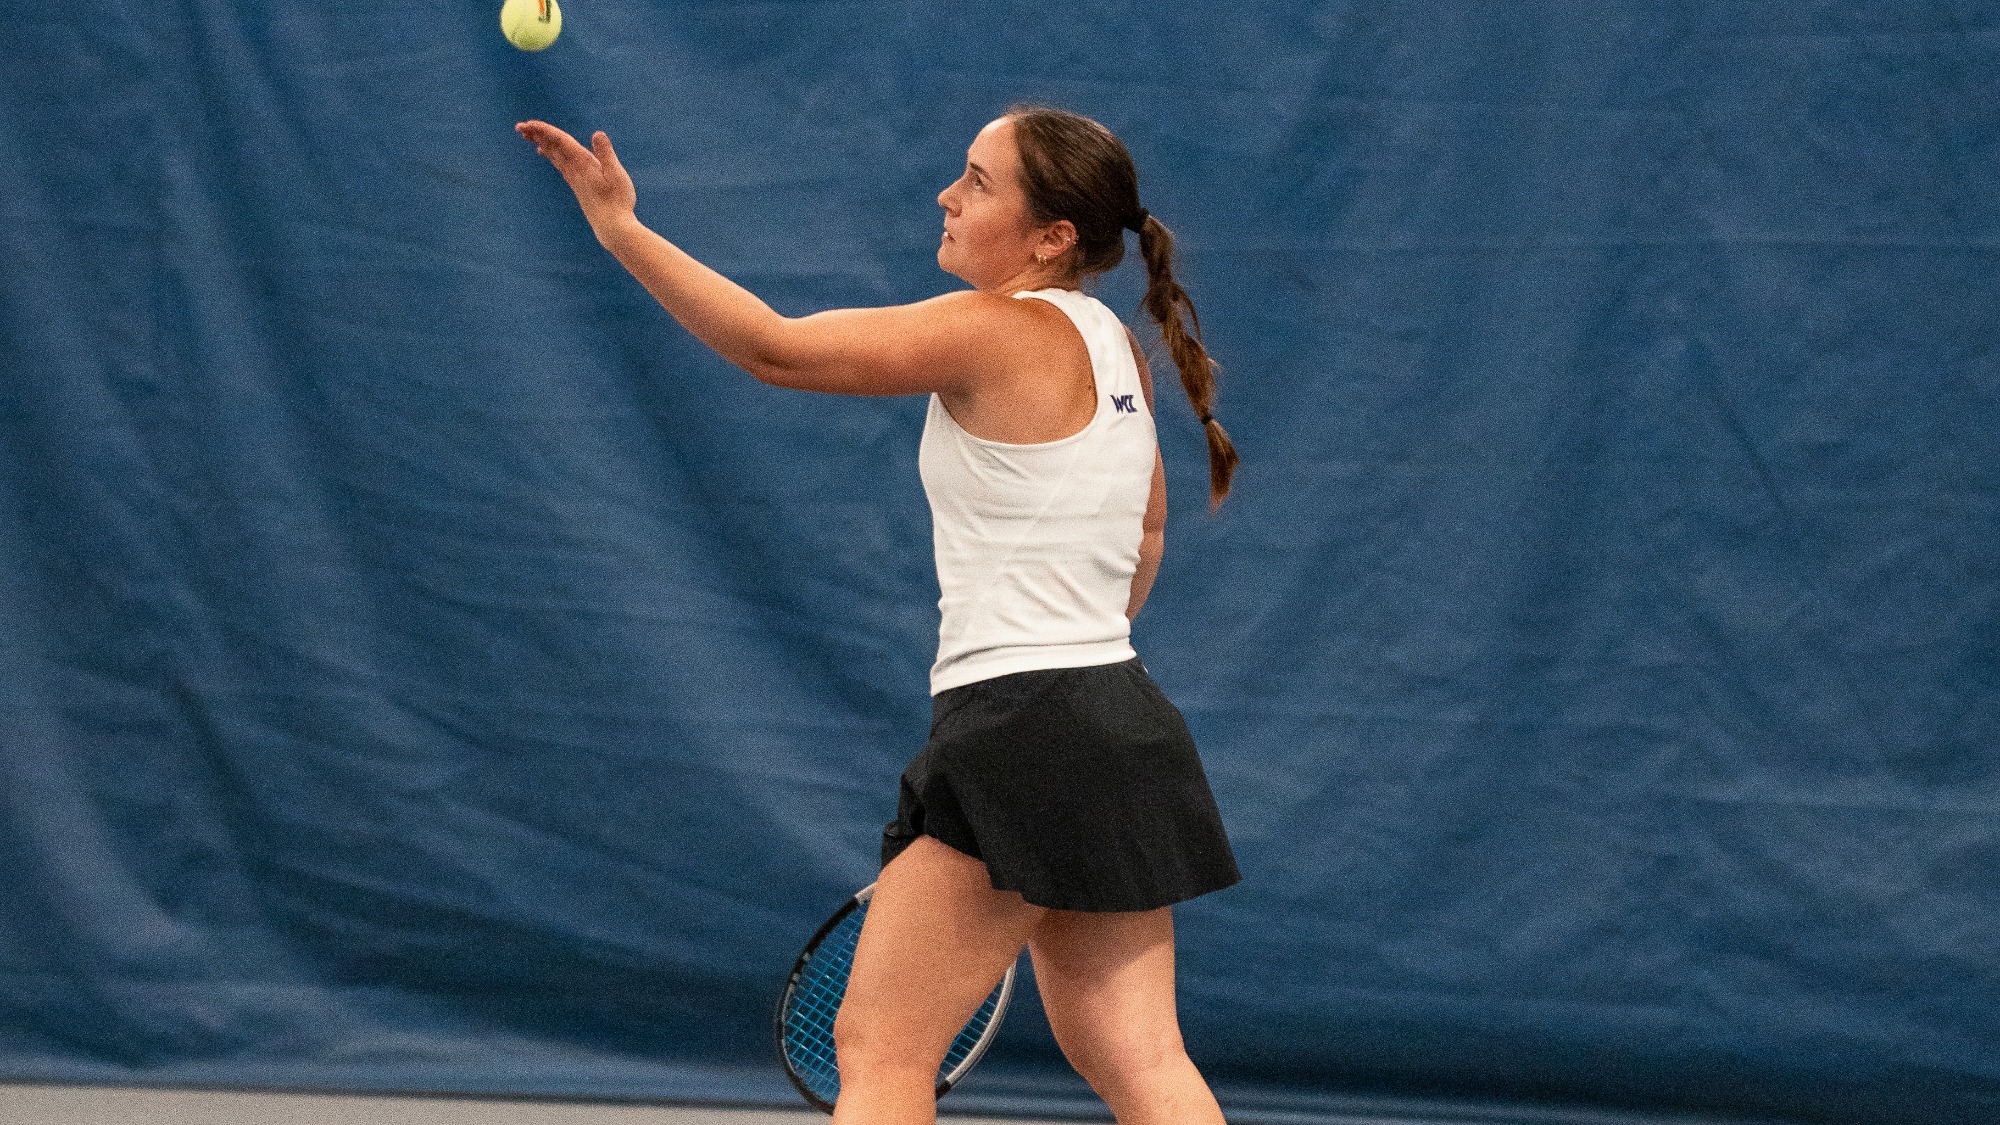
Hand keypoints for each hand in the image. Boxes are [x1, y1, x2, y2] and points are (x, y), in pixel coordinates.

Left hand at [516, 120, 637, 232]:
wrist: (612, 227)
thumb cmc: (618, 201)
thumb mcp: (617, 175)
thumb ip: (606, 154)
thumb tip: (597, 133)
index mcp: (583, 163)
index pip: (560, 142)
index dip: (545, 131)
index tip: (530, 124)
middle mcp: (575, 170)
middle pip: (552, 147)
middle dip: (536, 135)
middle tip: (519, 127)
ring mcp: (574, 178)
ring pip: (553, 155)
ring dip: (540, 143)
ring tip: (527, 135)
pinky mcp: (577, 184)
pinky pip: (558, 164)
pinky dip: (550, 154)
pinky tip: (544, 151)